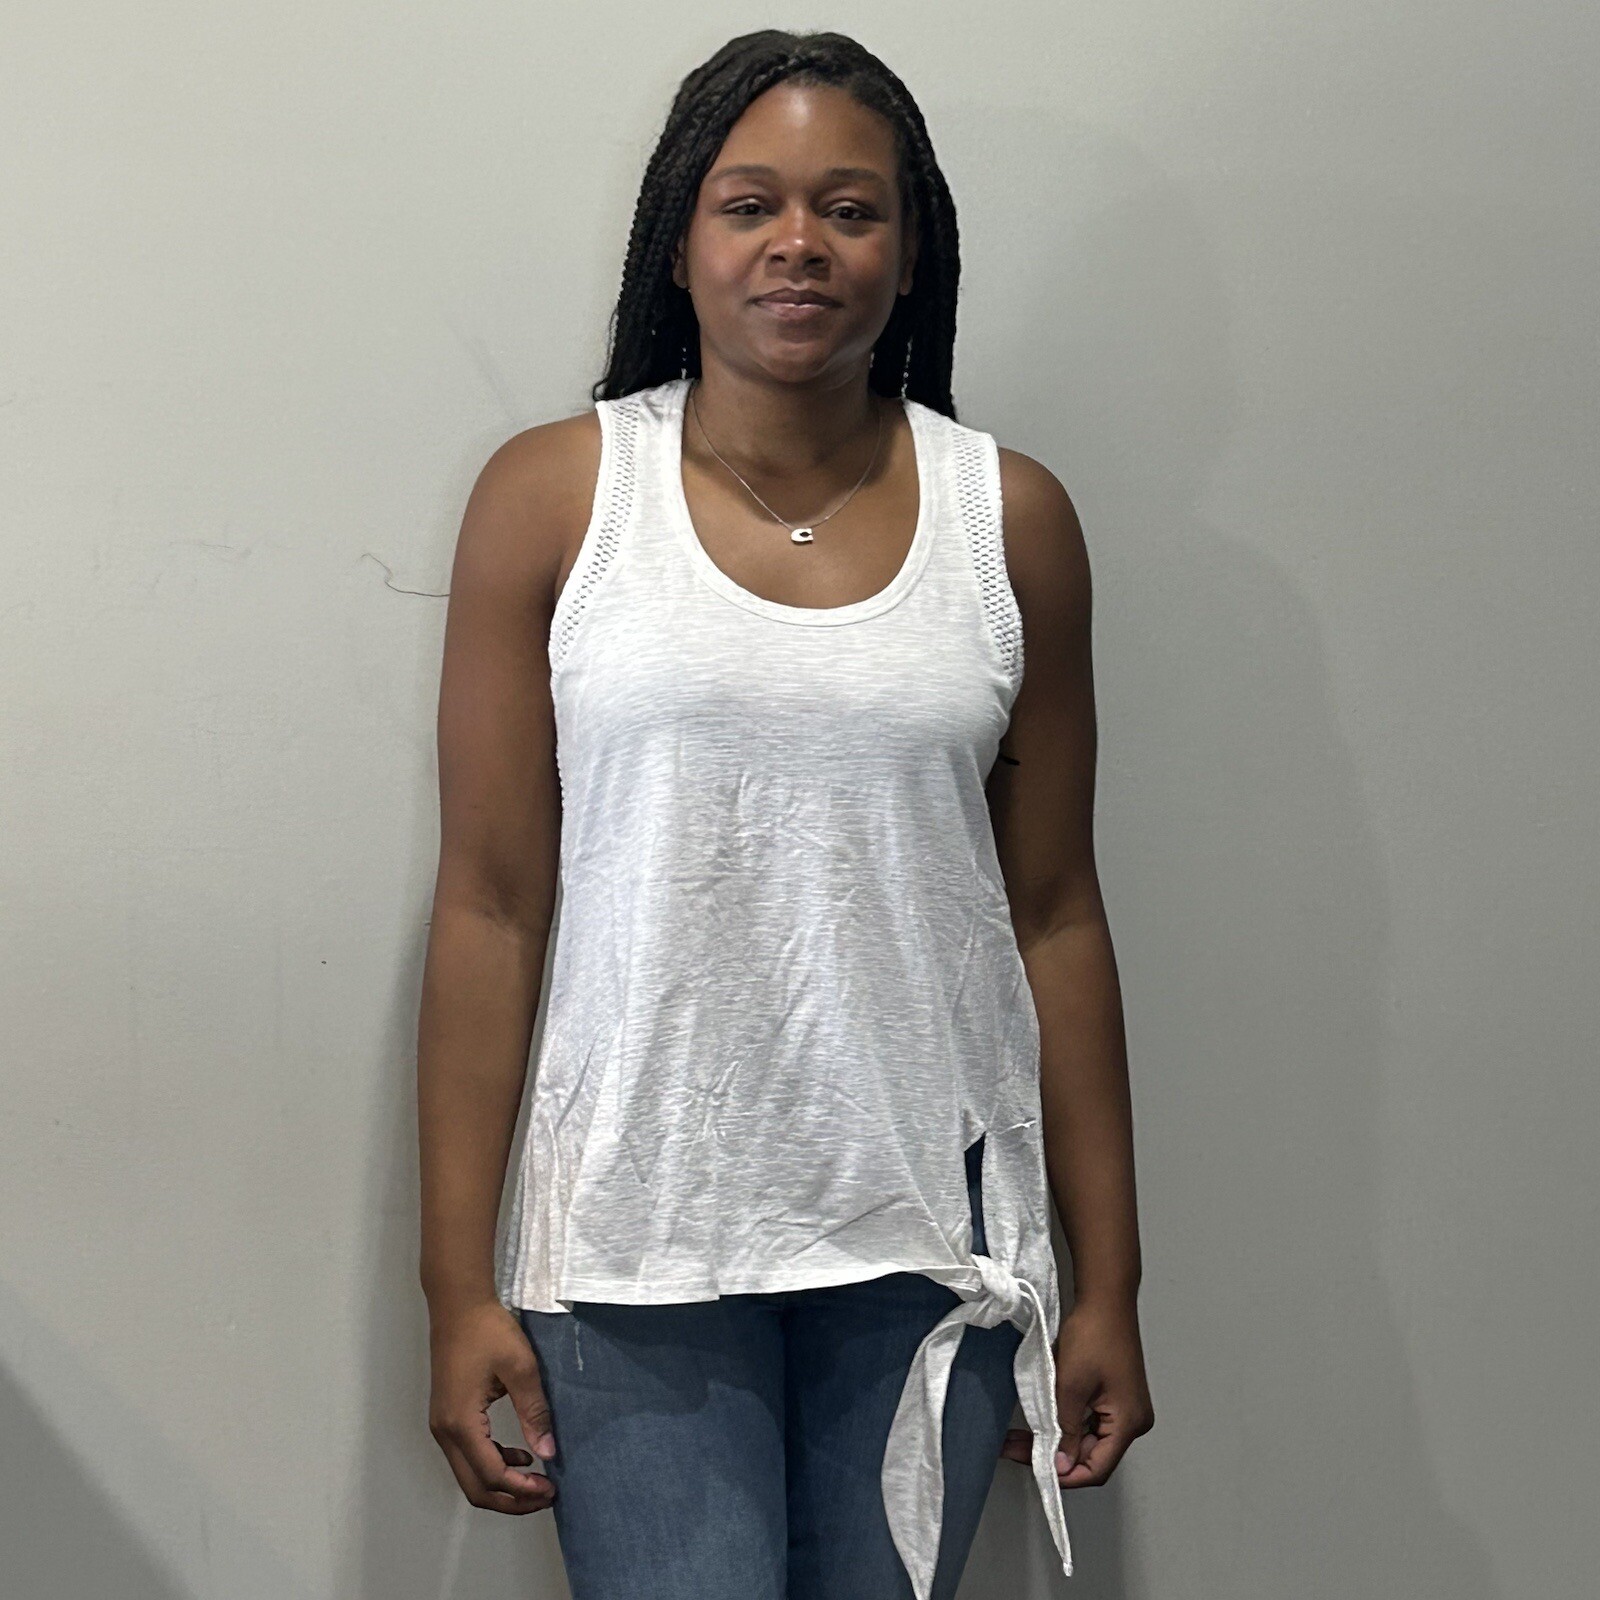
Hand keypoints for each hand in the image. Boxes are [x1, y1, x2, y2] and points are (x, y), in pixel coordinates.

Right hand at [427, 1295, 558, 1512]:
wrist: (459, 1305)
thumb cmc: (488, 1330)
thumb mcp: (520, 1368)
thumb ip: (534, 1412)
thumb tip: (549, 1452)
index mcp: (461, 1422)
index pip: (491, 1475)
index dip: (521, 1490)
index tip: (550, 1488)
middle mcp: (445, 1431)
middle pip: (475, 1487)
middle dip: (511, 1500)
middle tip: (545, 1495)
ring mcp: (442, 1425)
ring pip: (469, 1475)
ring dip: (502, 1484)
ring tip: (537, 1479)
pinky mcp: (446, 1417)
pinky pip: (467, 1456)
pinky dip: (492, 1464)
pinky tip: (520, 1453)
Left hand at [1000, 1297, 1153, 1486]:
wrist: (1105, 1298)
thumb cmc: (1094, 1334)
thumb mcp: (1071, 1386)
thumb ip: (1065, 1429)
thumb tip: (1061, 1465)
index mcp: (1129, 1423)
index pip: (1096, 1469)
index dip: (1064, 1474)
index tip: (1034, 1470)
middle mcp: (1133, 1421)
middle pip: (1091, 1456)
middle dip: (1054, 1455)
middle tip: (1017, 1448)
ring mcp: (1125, 1408)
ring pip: (1087, 1439)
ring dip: (1057, 1438)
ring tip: (1023, 1435)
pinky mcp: (1116, 1396)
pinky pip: (1090, 1421)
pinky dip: (1065, 1423)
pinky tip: (1042, 1418)